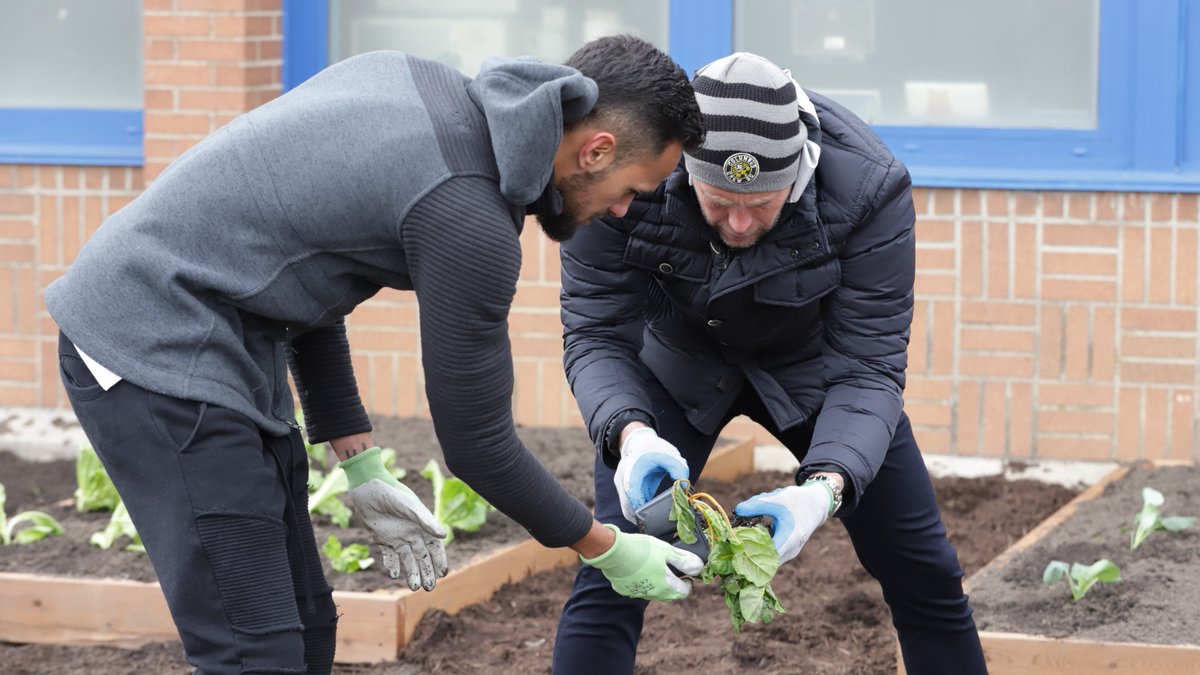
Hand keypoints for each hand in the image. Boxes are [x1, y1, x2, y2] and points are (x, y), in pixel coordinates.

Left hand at [341, 447, 448, 590]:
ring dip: (411, 573)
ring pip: (407, 560)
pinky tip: (394, 574)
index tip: (443, 574)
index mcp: (422, 526)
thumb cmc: (392, 493)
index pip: (434, 547)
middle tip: (430, 588)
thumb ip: (426, 521)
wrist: (367, 488)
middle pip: (422, 557)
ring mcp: (397, 537)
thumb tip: (444, 536)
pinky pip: (389, 556)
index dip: (439, 560)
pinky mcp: (382, 539)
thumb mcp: (410, 507)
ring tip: (414, 587)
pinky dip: (392, 565)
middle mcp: (412, 533)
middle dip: (427, 572)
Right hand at [581, 524, 703, 600]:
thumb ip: (683, 560)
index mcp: (665, 585)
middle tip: (674, 573)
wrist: (613, 551)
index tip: (686, 575)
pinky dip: (643, 582)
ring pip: (654, 593)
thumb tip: (699, 568)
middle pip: (670, 596)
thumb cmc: (642, 549)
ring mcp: (638, 593)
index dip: (688, 584)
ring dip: (659, 585)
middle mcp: (653, 594)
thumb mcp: (666, 550)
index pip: (684, 592)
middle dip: (675, 587)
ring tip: (656, 569)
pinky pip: (639, 589)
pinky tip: (639, 570)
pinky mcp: (625, 590)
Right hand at [613, 427, 688, 522]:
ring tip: (655, 525)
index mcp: (632, 471)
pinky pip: (630, 506)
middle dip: (641, 518)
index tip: (652, 519)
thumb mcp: (670, 455)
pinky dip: (639, 512)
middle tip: (657, 528)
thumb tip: (684, 488)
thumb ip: (679, 469)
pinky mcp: (625, 491)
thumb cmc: (654, 448)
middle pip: (627, 506)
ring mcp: (622, 486)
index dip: (640, 509)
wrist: (638, 441)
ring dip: (639, 517)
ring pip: (627, 509)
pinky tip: (651, 517)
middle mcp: (622, 480)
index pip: (632, 495)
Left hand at [733, 482, 832, 563]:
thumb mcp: (776, 499)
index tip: (735, 550)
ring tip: (742, 539)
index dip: (750, 556)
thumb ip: (756, 505)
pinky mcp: (787, 551)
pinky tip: (751, 537)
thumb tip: (736, 511)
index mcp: (789, 539)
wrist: (816, 504)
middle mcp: (791, 550)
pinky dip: (761, 548)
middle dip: (749, 554)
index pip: (767, 557)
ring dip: (755, 550)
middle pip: (766, 561)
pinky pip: (772, 555)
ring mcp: (790, 552)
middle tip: (733, 546)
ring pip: (768, 559)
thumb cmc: (797, 501)